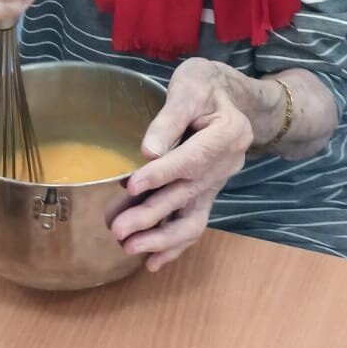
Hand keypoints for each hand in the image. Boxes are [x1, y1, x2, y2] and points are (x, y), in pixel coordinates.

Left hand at [110, 59, 252, 273]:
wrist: (229, 96)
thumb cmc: (205, 85)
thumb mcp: (190, 87)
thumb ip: (171, 117)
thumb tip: (148, 151)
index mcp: (228, 134)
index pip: (192, 159)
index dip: (161, 174)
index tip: (131, 184)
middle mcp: (226, 165)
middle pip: (189, 195)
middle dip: (152, 215)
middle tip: (118, 229)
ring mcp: (217, 183)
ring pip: (195, 219)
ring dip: (162, 239)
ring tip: (129, 248)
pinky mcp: (206, 193)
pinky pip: (194, 223)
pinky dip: (174, 245)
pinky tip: (152, 262)